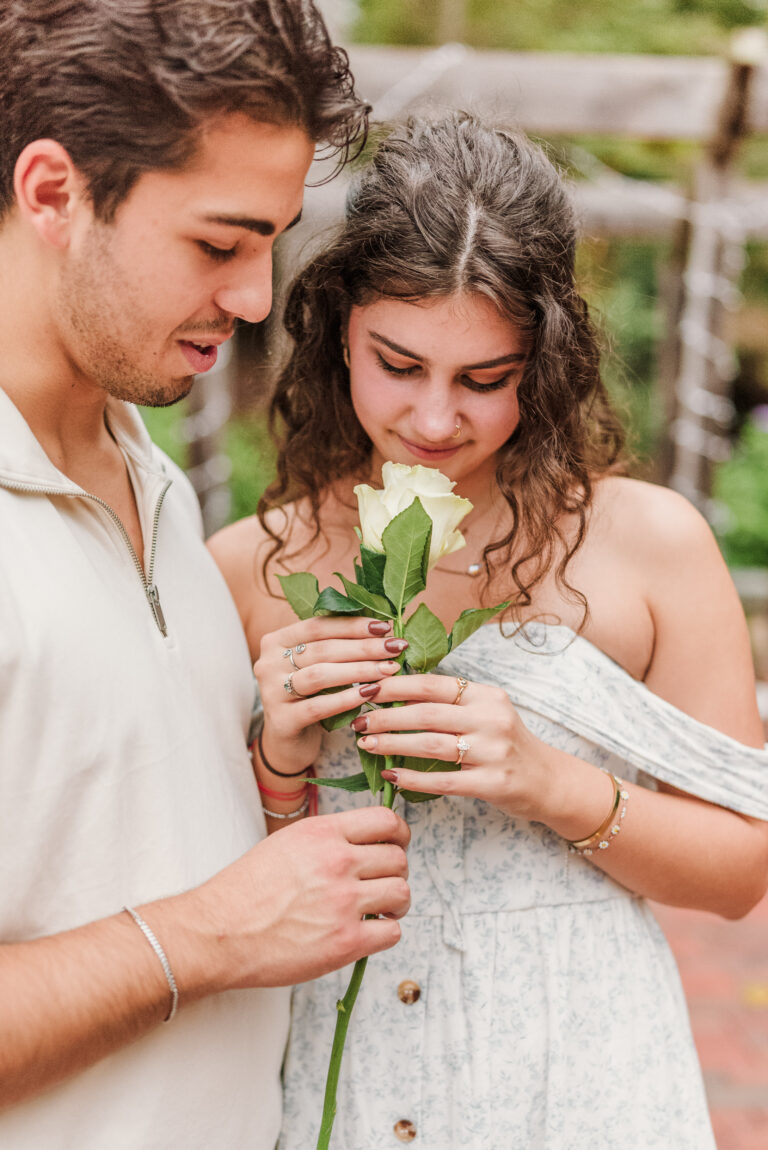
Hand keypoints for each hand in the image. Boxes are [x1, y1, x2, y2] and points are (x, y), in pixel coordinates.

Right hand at [173, 807, 410, 988]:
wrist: (218, 932)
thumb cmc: (246, 890)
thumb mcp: (287, 843)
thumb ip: (328, 839)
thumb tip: (364, 842)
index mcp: (323, 833)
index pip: (386, 821)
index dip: (398, 834)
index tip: (395, 844)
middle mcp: (337, 862)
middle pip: (399, 858)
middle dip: (395, 871)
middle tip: (381, 882)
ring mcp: (344, 902)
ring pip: (402, 893)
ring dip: (396, 902)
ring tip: (379, 909)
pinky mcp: (345, 941)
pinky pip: (393, 932)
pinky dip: (386, 933)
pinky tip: (368, 932)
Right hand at [254, 616, 407, 772]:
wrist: (288, 741)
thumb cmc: (310, 696)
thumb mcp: (317, 666)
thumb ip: (337, 645)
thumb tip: (381, 626)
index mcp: (276, 641)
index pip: (318, 626)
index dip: (353, 625)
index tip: (385, 626)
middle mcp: (267, 663)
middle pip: (322, 649)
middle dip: (363, 647)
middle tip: (395, 647)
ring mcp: (271, 692)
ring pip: (320, 675)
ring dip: (359, 670)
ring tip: (388, 669)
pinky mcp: (281, 720)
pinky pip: (318, 706)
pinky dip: (346, 698)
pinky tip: (370, 694)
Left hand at [351, 673, 550, 820]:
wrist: (547, 780)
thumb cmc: (505, 743)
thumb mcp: (485, 712)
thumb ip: (449, 703)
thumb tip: (393, 692)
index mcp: (486, 695)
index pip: (431, 684)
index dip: (394, 686)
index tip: (366, 690)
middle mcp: (491, 719)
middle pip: (426, 713)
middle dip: (385, 716)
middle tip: (357, 721)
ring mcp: (494, 751)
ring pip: (430, 745)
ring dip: (392, 744)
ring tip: (366, 745)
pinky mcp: (493, 783)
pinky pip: (443, 780)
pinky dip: (412, 779)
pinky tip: (391, 776)